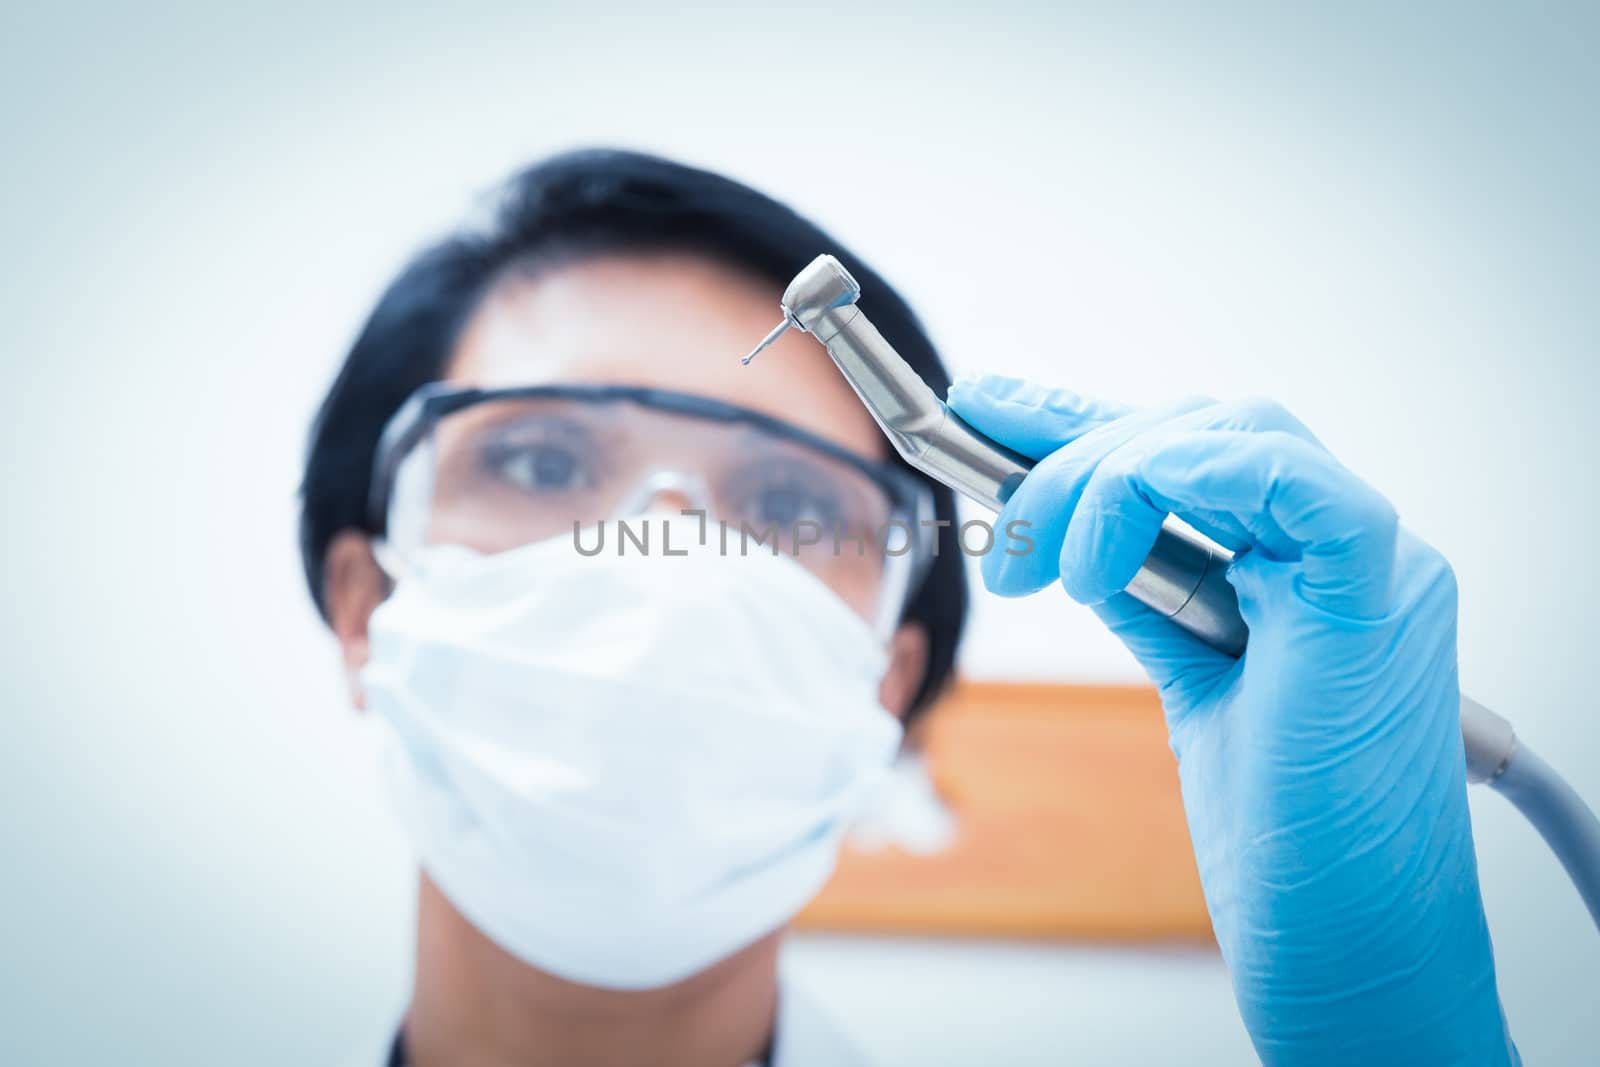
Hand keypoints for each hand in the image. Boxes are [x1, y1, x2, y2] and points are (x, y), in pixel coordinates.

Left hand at [948, 375, 1516, 1064]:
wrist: (1341, 939)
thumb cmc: (1276, 829)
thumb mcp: (1187, 675)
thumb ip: (1146, 586)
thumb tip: (1061, 523)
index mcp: (1309, 561)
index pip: (1190, 445)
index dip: (1082, 416)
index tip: (981, 406)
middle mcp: (1345, 546)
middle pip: (1202, 424)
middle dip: (1071, 456)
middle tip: (997, 540)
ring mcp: (1376, 560)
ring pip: (1227, 430)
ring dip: (1099, 481)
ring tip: (1033, 567)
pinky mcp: (1380, 586)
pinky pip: (1277, 473)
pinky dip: (1166, 488)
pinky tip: (1097, 568)